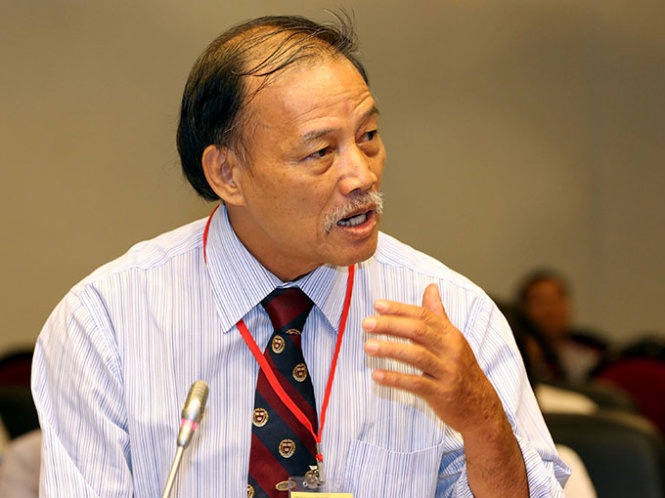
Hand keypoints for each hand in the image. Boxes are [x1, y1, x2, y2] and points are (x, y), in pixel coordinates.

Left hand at [362, 283, 503, 436]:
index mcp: (451, 335)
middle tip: (367, 323)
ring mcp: (448, 372)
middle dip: (391, 325)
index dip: (400, 309)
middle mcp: (451, 350)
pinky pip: (416, 383)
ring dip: (390, 349)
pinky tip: (377, 375)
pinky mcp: (442, 394)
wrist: (482, 407)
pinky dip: (395, 379)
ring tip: (368, 346)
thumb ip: (438, 315)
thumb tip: (430, 287)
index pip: (423, 316)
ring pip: (417, 356)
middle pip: (418, 331)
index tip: (377, 305)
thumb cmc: (461, 370)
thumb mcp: (453, 340)